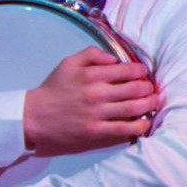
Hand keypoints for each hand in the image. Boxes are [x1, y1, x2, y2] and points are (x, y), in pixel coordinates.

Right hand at [23, 48, 159, 154]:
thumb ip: (92, 54)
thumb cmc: (54, 89)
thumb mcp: (68, 63)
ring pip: (135, 107)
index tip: (143, 73)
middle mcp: (97, 93)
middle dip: (149, 88)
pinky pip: (126, 129)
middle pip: (136, 88)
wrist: (34, 117)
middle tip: (151, 89)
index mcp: (92, 75)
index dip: (141, 71)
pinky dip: (140, 125)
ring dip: (150, 104)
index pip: (128, 70)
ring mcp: (98, 113)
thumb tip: (115, 58)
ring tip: (153, 102)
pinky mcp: (97, 131)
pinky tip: (144, 122)